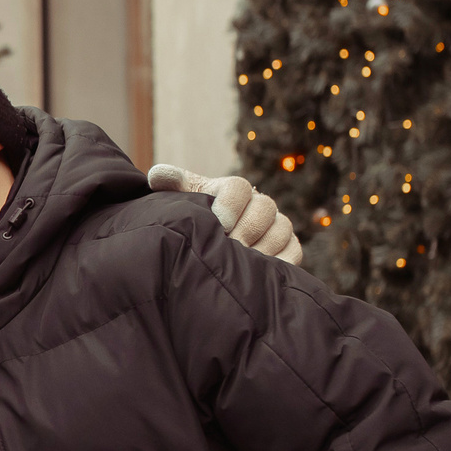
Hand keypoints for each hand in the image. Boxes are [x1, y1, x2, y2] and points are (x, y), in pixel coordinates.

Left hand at [148, 164, 303, 265]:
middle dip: (246, 230)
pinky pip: (293, 252)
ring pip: (282, 229)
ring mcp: (277, 225)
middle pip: (265, 208)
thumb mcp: (182, 203)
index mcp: (232, 191)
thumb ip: (171, 186)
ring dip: (262, 248)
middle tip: (230, 248)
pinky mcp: (289, 247)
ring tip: (241, 264)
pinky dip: (279, 262)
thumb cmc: (196, 223)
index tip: (220, 223)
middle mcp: (259, 204)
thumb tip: (156, 176)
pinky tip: (258, 274)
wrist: (212, 251)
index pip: (239, 187)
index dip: (231, 204)